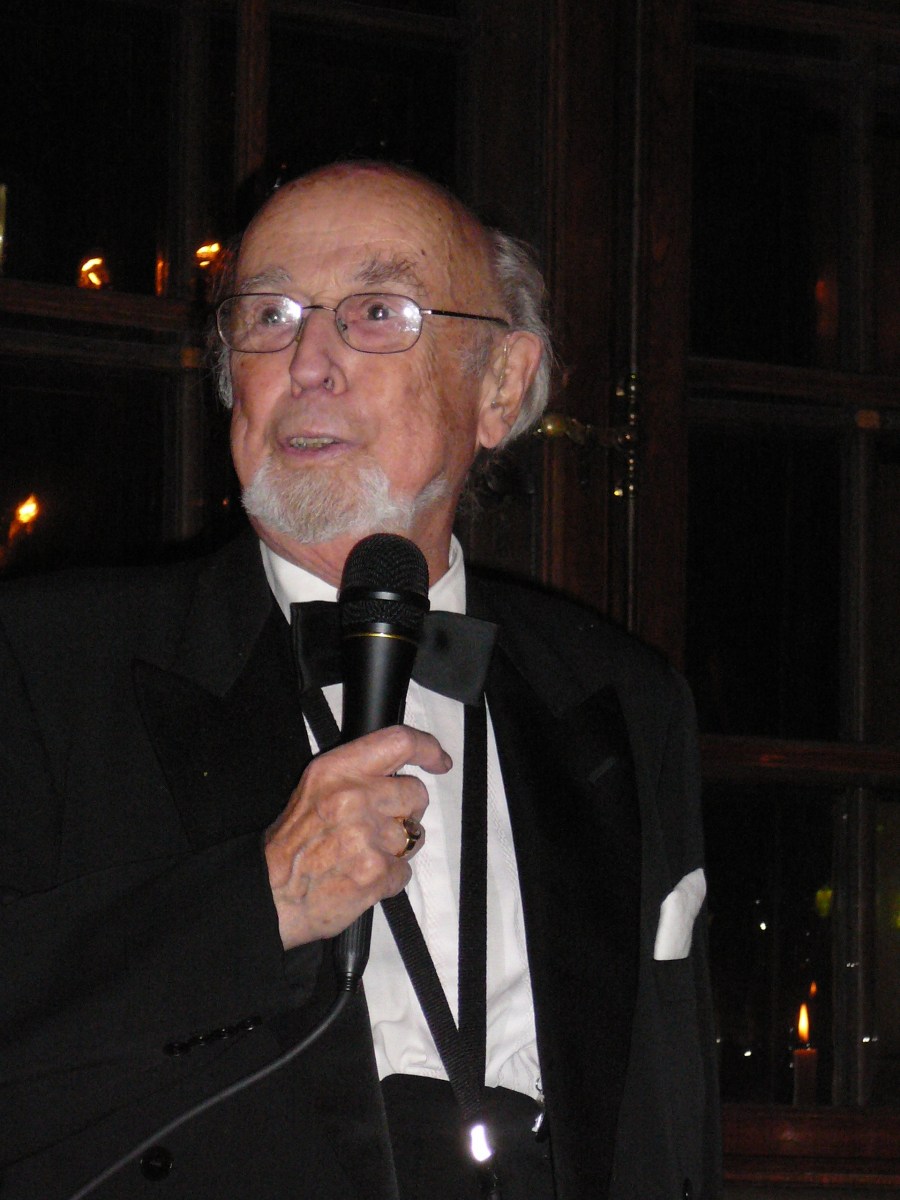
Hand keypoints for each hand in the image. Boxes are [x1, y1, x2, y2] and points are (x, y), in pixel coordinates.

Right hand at [264, 725, 450, 949]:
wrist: (270, 895)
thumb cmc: (293, 844)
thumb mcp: (314, 788)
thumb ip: (356, 773)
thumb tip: (399, 769)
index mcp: (337, 770)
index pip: (399, 743)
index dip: (428, 749)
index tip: (439, 761)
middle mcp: (354, 798)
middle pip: (416, 792)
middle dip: (406, 810)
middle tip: (379, 824)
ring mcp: (367, 836)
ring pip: (415, 834)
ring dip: (397, 847)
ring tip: (364, 853)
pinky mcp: (376, 872)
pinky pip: (406, 869)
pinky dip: (390, 876)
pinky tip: (362, 876)